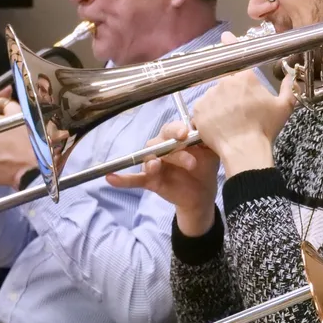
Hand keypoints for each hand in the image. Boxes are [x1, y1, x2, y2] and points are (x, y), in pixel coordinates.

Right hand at [106, 120, 220, 235]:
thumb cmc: (205, 166)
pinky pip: (134, 179)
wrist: (204, 193)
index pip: (172, 129)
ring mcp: (155, 164)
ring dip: (154, 163)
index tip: (185, 134)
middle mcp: (162, 147)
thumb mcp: (211, 152)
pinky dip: (123, 179)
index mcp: (176, 137)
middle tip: (191, 163)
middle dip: (174, 151)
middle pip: (160, 142)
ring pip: (149, 158)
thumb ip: (207, 140)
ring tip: (155, 167)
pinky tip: (111, 178)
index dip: (177, 130)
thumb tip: (207, 129)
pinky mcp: (150, 180)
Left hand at [190, 41, 295, 175]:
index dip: (230, 44)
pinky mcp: (198, 110)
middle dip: (229, 91)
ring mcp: (209, 95)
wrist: (245, 150)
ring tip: (228, 121)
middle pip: (225, 80)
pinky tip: (218, 126)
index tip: (225, 37)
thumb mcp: (284, 107)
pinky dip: (208, 115)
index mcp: (245, 78)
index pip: (235, 54)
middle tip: (237, 109)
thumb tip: (291, 76)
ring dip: (218, 103)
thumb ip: (288, 88)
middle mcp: (225, 82)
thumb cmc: (265, 129)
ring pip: (213, 95)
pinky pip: (202, 108)